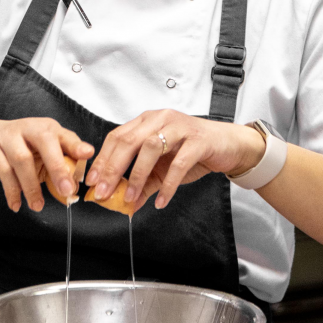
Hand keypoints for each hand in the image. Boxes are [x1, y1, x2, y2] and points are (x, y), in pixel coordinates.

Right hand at [0, 117, 93, 212]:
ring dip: (32, 186)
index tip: (88, 154)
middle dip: (57, 167)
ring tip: (38, 206)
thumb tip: (74, 187)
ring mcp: (8, 137)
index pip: (64, 135)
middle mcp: (29, 128)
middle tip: (67, 190)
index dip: (76, 144)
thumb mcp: (40, 152)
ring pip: (22, 159)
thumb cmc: (18, 147)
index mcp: (46, 129)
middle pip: (45, 141)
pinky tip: (17, 204)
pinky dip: (12, 191)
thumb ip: (58, 165)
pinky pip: (4, 172)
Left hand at [85, 110, 264, 211]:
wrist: (229, 145)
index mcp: (146, 121)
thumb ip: (145, 183)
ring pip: (150, 148)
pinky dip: (167, 184)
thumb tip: (126, 204)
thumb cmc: (193, 151)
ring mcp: (179, 126)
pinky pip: (178, 163)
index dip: (103, 159)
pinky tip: (161, 200)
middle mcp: (159, 119)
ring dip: (138, 176)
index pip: (116, 137)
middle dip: (113, 168)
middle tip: (104, 192)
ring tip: (130, 197)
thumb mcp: (163, 168)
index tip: (93, 181)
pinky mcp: (198, 139)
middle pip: (128, 141)